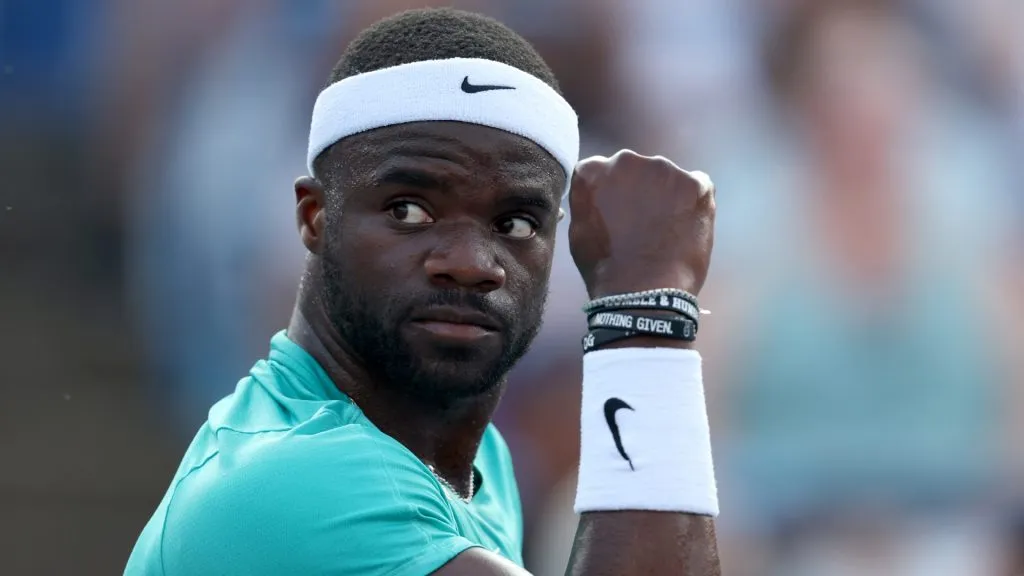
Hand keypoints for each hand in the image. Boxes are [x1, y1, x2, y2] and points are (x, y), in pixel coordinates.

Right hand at [568, 150, 715, 298]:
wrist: (643, 292)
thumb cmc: (605, 267)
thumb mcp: (578, 230)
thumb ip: (588, 202)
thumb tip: (597, 196)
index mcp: (594, 170)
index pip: (600, 171)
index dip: (610, 193)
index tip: (616, 212)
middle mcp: (627, 160)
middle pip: (635, 169)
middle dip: (638, 190)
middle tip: (641, 222)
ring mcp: (665, 170)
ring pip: (666, 178)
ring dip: (665, 195)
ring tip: (665, 228)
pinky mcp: (696, 184)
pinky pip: (696, 186)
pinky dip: (692, 202)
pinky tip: (686, 225)